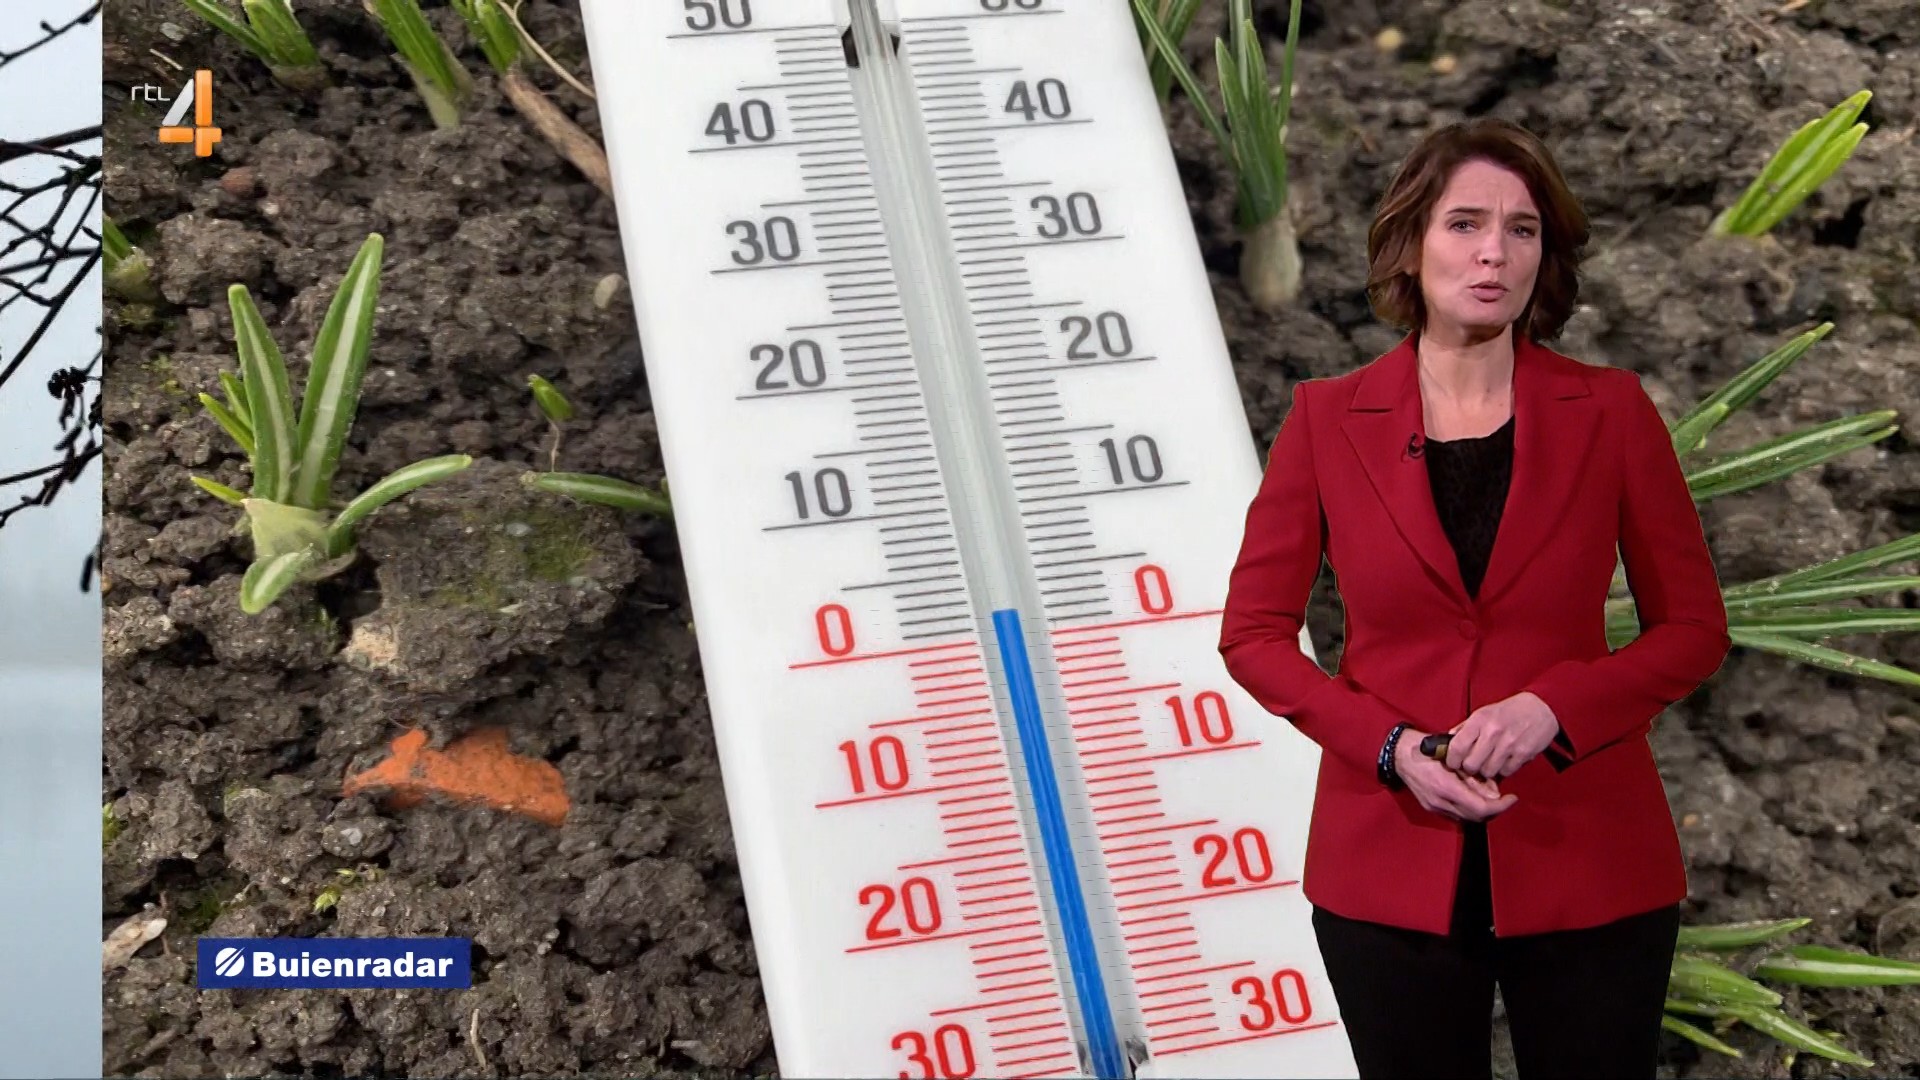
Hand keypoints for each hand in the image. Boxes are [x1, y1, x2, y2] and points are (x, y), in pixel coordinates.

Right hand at [1394, 733, 1516, 822]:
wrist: (1400, 754)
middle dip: (1495, 810)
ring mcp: (1435, 806)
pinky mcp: (1432, 807)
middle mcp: (1440, 802)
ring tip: (1492, 797)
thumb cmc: (1427, 749)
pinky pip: (1457, 814)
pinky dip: (1470, 809)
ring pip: (1468, 818)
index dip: (1501, 806)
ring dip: (1483, 811)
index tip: (1512, 798)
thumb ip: (1474, 776)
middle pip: (1477, 817)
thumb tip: (1495, 793)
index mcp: (1446, 787)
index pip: (1481, 808)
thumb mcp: (1455, 757)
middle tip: (1506, 799)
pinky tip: (1475, 797)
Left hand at [1445, 691, 1561, 780]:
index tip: (1454, 762)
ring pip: (1488, 771)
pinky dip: (1504, 769)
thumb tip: (1447, 742)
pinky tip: (1505, 760)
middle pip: (1471, 764)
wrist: (1541, 708)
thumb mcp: (1483, 713)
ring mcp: (1509, 744)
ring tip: (1490, 761)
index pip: (1456, 747)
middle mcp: (1493, 732)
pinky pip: (1506, 772)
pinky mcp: (1523, 754)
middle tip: (1474, 764)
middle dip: (1470, 768)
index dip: (1452, 760)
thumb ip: (1464, 728)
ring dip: (1487, 770)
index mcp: (1479, 720)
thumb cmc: (1508, 711)